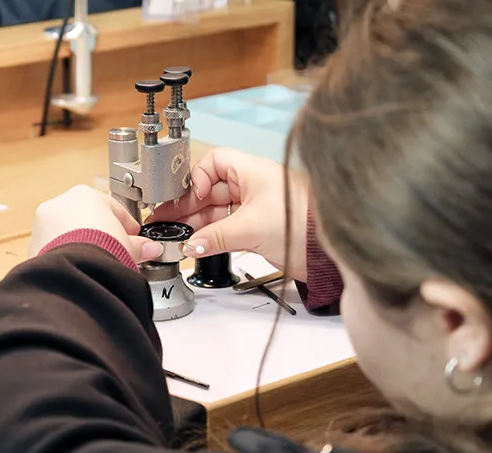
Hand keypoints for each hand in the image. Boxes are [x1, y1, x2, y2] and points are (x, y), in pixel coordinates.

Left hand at [29, 185, 163, 263]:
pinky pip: (55, 249)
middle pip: (87, 219)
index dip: (126, 226)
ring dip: (82, 245)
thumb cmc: (103, 247)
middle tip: (115, 252)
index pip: (112, 208)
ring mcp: (44, 223)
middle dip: (101, 235)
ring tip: (97, 263)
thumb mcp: (128, 244)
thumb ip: (139, 245)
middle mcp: (61, 204)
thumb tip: (151, 248)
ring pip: (67, 234)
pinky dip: (66, 256)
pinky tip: (80, 269)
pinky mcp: (34, 245)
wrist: (76, 268)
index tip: (133, 239)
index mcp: (86, 194)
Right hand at [149, 148, 308, 280]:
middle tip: (165, 220)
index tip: (188, 197)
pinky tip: (196, 244)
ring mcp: (253, 207)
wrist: (326, 252)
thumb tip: (191, 244)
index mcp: (251, 171)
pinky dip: (210, 236)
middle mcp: (251, 185)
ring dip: (195, 223)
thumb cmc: (302, 225)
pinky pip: (224, 227)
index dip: (197, 178)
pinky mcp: (255, 227)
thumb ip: (214, 237)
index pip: (214, 162)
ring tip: (176, 235)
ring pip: (215, 210)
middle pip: (209, 189)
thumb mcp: (249, 228)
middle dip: (187, 205)